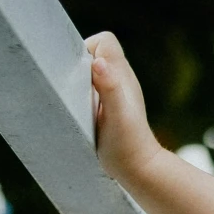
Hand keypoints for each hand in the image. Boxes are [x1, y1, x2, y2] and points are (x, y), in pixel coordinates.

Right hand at [85, 32, 161, 186]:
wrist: (138, 171)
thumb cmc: (128, 145)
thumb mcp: (117, 116)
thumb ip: (110, 88)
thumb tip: (99, 64)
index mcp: (121, 75)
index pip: (105, 41)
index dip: (89, 48)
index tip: (79, 71)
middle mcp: (118, 80)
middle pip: (96, 53)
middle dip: (79, 63)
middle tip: (74, 89)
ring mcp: (113, 93)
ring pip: (91, 71)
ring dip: (78, 80)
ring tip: (77, 103)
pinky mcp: (107, 108)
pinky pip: (90, 88)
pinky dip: (81, 94)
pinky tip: (79, 112)